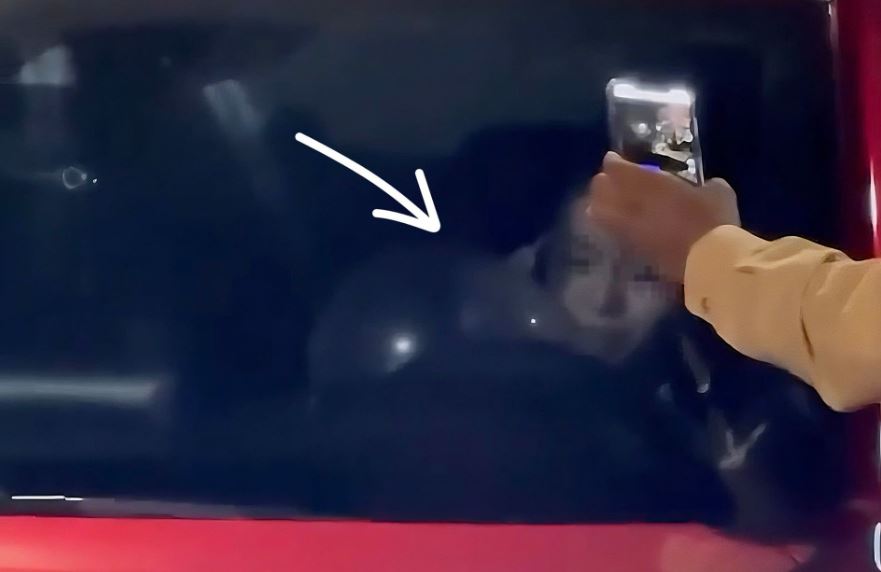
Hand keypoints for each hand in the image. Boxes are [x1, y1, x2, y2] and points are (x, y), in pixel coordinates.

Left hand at [587, 152, 740, 282]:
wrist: (709, 261)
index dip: (613, 163)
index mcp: (651, 185)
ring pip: (601, 215)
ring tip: (601, 204)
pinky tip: (618, 226)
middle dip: (601, 184)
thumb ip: (704, 185)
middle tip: (605, 181)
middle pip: (603, 191)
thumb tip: (706, 187)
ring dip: (598, 207)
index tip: (612, 159)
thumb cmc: (714, 219)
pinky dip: (611, 227)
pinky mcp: (635, 251)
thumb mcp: (717, 191)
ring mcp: (631, 230)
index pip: (620, 170)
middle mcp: (633, 205)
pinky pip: (615, 233)